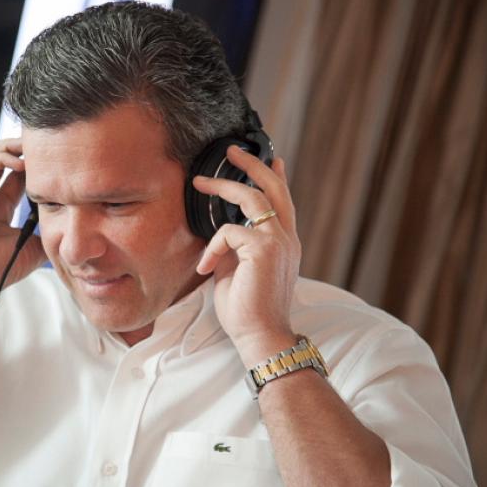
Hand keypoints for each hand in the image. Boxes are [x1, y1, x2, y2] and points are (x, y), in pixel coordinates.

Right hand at [0, 138, 45, 288]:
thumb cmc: (2, 268)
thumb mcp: (35, 246)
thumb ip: (48, 232)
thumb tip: (70, 224)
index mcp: (1, 208)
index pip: (19, 176)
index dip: (37, 166)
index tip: (57, 161)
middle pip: (5, 160)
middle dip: (24, 150)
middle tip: (46, 145)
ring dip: (12, 148)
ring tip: (32, 147)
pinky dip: (0, 157)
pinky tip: (20, 163)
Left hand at [192, 146, 300, 365]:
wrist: (260, 335)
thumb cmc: (247, 310)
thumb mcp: (239, 271)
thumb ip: (236, 249)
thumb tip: (222, 234)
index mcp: (284, 244)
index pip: (283, 202)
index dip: (277, 178)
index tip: (273, 160)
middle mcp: (286, 238)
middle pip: (273, 189)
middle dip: (252, 165)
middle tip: (232, 150)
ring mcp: (279, 241)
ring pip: (252, 198)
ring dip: (223, 187)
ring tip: (200, 182)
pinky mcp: (265, 249)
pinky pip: (229, 232)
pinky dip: (212, 247)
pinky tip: (205, 267)